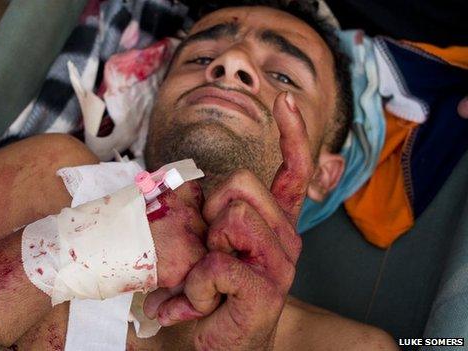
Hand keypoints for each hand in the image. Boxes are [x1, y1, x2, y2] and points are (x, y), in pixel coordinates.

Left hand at [145, 91, 313, 349]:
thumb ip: (206, 213)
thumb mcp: (208, 244)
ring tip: (207, 278)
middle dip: (211, 209)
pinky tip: (203, 301)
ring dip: (204, 250)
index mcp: (275, 223)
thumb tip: (186, 181)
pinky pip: (218, 264)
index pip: (292, 171)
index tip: (287, 101)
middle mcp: (286, 238)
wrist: (221, 344)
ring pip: (233, 217)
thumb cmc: (213, 291)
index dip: (293, 134)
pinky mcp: (266, 291)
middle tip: (209, 248)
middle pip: (242, 183)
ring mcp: (280, 264)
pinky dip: (196, 286)